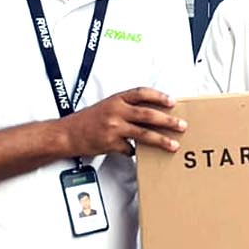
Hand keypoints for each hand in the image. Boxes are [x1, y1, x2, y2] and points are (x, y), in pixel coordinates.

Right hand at [62, 88, 187, 155]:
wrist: (67, 133)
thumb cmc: (88, 120)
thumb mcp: (107, 106)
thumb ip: (126, 107)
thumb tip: (150, 113)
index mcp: (116, 99)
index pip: (141, 93)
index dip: (158, 96)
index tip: (172, 102)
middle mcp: (116, 111)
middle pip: (147, 114)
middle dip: (167, 120)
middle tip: (181, 125)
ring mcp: (113, 127)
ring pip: (143, 133)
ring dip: (161, 140)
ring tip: (174, 144)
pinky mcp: (111, 143)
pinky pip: (130, 149)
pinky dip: (136, 152)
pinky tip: (139, 154)